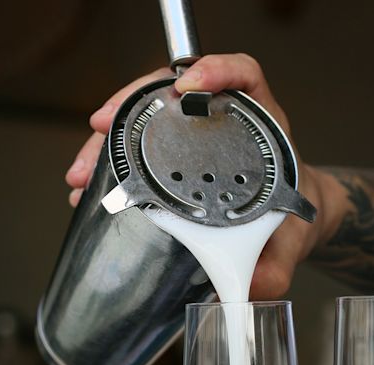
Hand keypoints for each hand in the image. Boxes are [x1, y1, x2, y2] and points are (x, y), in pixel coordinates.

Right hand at [65, 54, 333, 298]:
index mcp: (261, 128)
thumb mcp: (288, 244)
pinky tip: (91, 186)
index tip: (189, 84)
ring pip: (145, 118)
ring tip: (82, 173)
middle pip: (173, 91)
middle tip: (98, 130)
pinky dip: (111, 162)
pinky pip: (139, 147)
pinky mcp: (176, 159)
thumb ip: (275, 267)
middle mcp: (225, 122)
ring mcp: (196, 138)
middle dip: (129, 105)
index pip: (242, 74)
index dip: (218, 68)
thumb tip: (248, 288)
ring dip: (107, 140)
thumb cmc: (290, 224)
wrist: (287, 230)